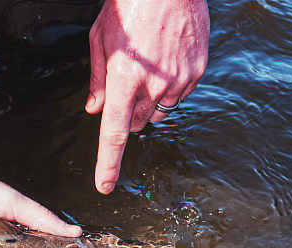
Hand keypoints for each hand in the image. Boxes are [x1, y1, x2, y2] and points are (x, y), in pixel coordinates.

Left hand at [87, 0, 209, 193]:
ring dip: (149, 102)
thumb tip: (95, 109)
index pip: (113, 133)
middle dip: (127, 115)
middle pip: (136, 124)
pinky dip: (170, 87)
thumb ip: (97, 79)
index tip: (105, 185)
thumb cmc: (128, 5)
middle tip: (125, 88)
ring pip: (159, 111)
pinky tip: (165, 61)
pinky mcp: (196, 70)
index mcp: (124, 78)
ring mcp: (179, 79)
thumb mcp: (100, 38)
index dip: (108, 163)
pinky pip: (180, 94)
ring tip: (147, 67)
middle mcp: (153, 84)